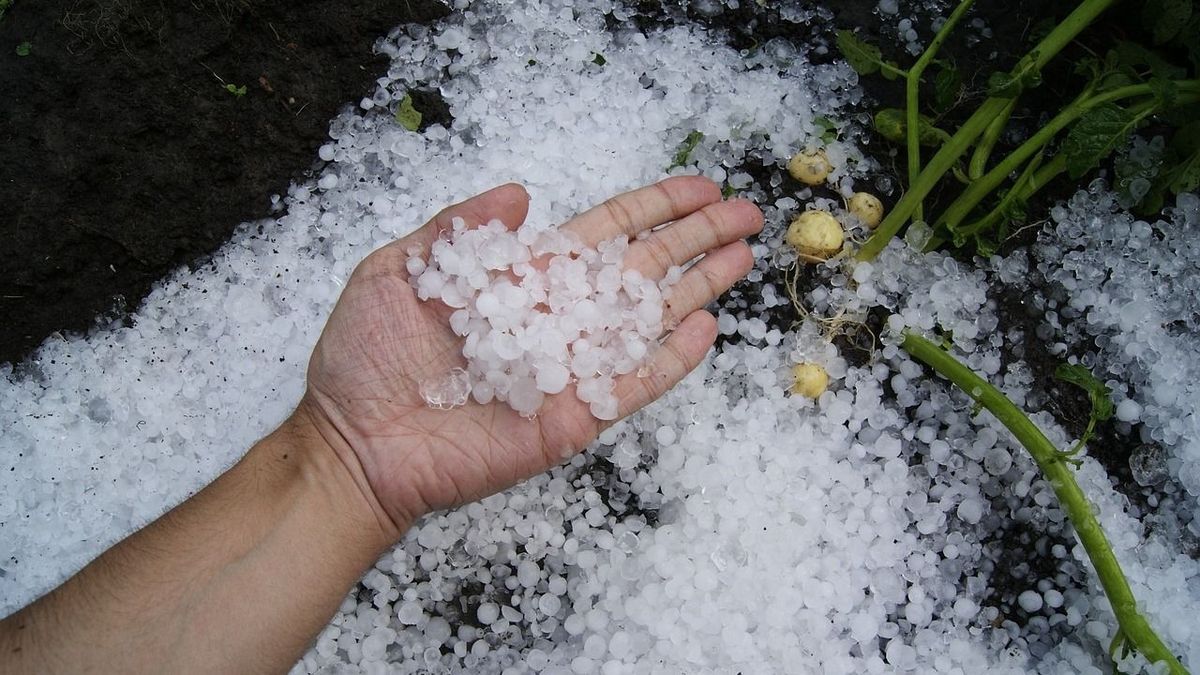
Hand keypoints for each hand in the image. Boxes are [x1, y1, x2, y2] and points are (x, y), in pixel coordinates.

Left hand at [296, 177, 762, 535]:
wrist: (353, 443)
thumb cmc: (365, 359)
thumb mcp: (398, 271)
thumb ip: (459, 228)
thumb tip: (521, 189)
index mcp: (523, 278)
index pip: (605, 234)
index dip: (654, 208)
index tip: (699, 187)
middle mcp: (557, 318)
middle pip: (643, 269)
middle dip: (695, 239)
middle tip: (747, 213)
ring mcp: (570, 369)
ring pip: (648, 321)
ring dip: (698, 288)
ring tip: (744, 257)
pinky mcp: (573, 417)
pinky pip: (632, 385)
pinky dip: (670, 360)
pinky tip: (706, 329)